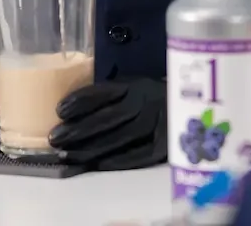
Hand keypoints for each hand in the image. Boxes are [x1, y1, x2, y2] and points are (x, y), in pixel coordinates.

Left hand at [50, 77, 166, 170]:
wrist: (195, 109)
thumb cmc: (155, 97)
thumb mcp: (137, 86)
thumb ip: (113, 93)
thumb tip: (73, 105)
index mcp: (137, 84)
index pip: (104, 92)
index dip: (80, 100)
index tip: (58, 110)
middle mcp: (147, 102)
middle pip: (108, 118)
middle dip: (79, 129)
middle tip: (55, 138)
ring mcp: (157, 125)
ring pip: (119, 138)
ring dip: (90, 148)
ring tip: (66, 155)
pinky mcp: (165, 146)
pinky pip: (138, 156)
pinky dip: (117, 161)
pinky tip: (97, 166)